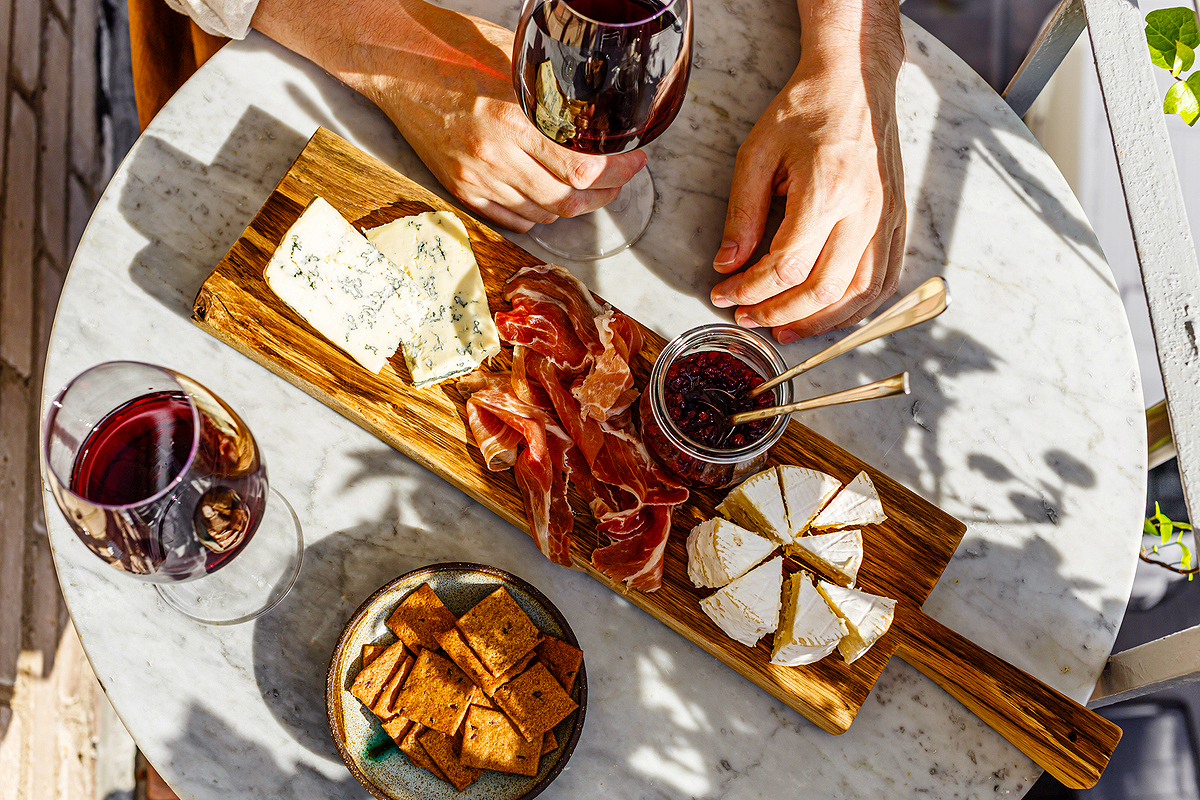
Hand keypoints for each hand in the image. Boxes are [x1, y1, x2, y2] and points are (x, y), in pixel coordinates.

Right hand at [253, 0, 645, 231]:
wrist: (396, 66)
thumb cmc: (457, 52)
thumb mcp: (515, 60)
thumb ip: (554, 90)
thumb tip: (598, 111)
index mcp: (511, 118)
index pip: (581, 168)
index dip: (617, 171)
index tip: (634, 160)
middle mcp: (494, 156)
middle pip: (568, 200)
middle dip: (605, 194)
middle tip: (621, 179)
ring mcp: (476, 178)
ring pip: (544, 214)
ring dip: (575, 204)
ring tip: (590, 187)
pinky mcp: (461, 190)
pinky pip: (513, 219)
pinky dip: (540, 214)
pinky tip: (552, 195)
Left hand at [709, 0, 905, 342]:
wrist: (857, 79)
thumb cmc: (806, 110)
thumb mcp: (757, 154)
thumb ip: (742, 214)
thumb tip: (728, 265)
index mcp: (827, 190)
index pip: (786, 266)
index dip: (750, 290)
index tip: (723, 294)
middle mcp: (865, 210)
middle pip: (823, 290)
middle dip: (778, 314)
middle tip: (747, 317)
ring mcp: (887, 218)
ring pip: (859, 295)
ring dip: (819, 322)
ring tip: (784, 329)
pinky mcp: (897, 220)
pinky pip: (885, 280)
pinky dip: (857, 308)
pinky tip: (828, 314)